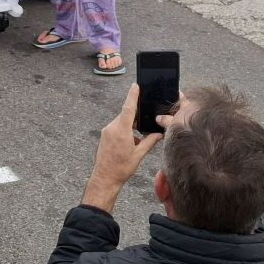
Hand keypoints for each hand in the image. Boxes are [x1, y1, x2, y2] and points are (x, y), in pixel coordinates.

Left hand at [81, 84, 161, 212]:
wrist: (104, 177)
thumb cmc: (121, 168)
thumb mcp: (139, 155)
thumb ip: (149, 142)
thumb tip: (159, 133)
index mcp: (121, 131)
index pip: (128, 109)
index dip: (132, 96)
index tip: (135, 86)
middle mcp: (112, 128)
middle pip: (126, 116)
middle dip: (136, 117)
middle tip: (146, 121)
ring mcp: (106, 131)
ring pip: (122, 122)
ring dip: (131, 127)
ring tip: (137, 140)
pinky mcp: (105, 135)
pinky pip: (117, 128)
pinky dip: (125, 131)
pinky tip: (131, 143)